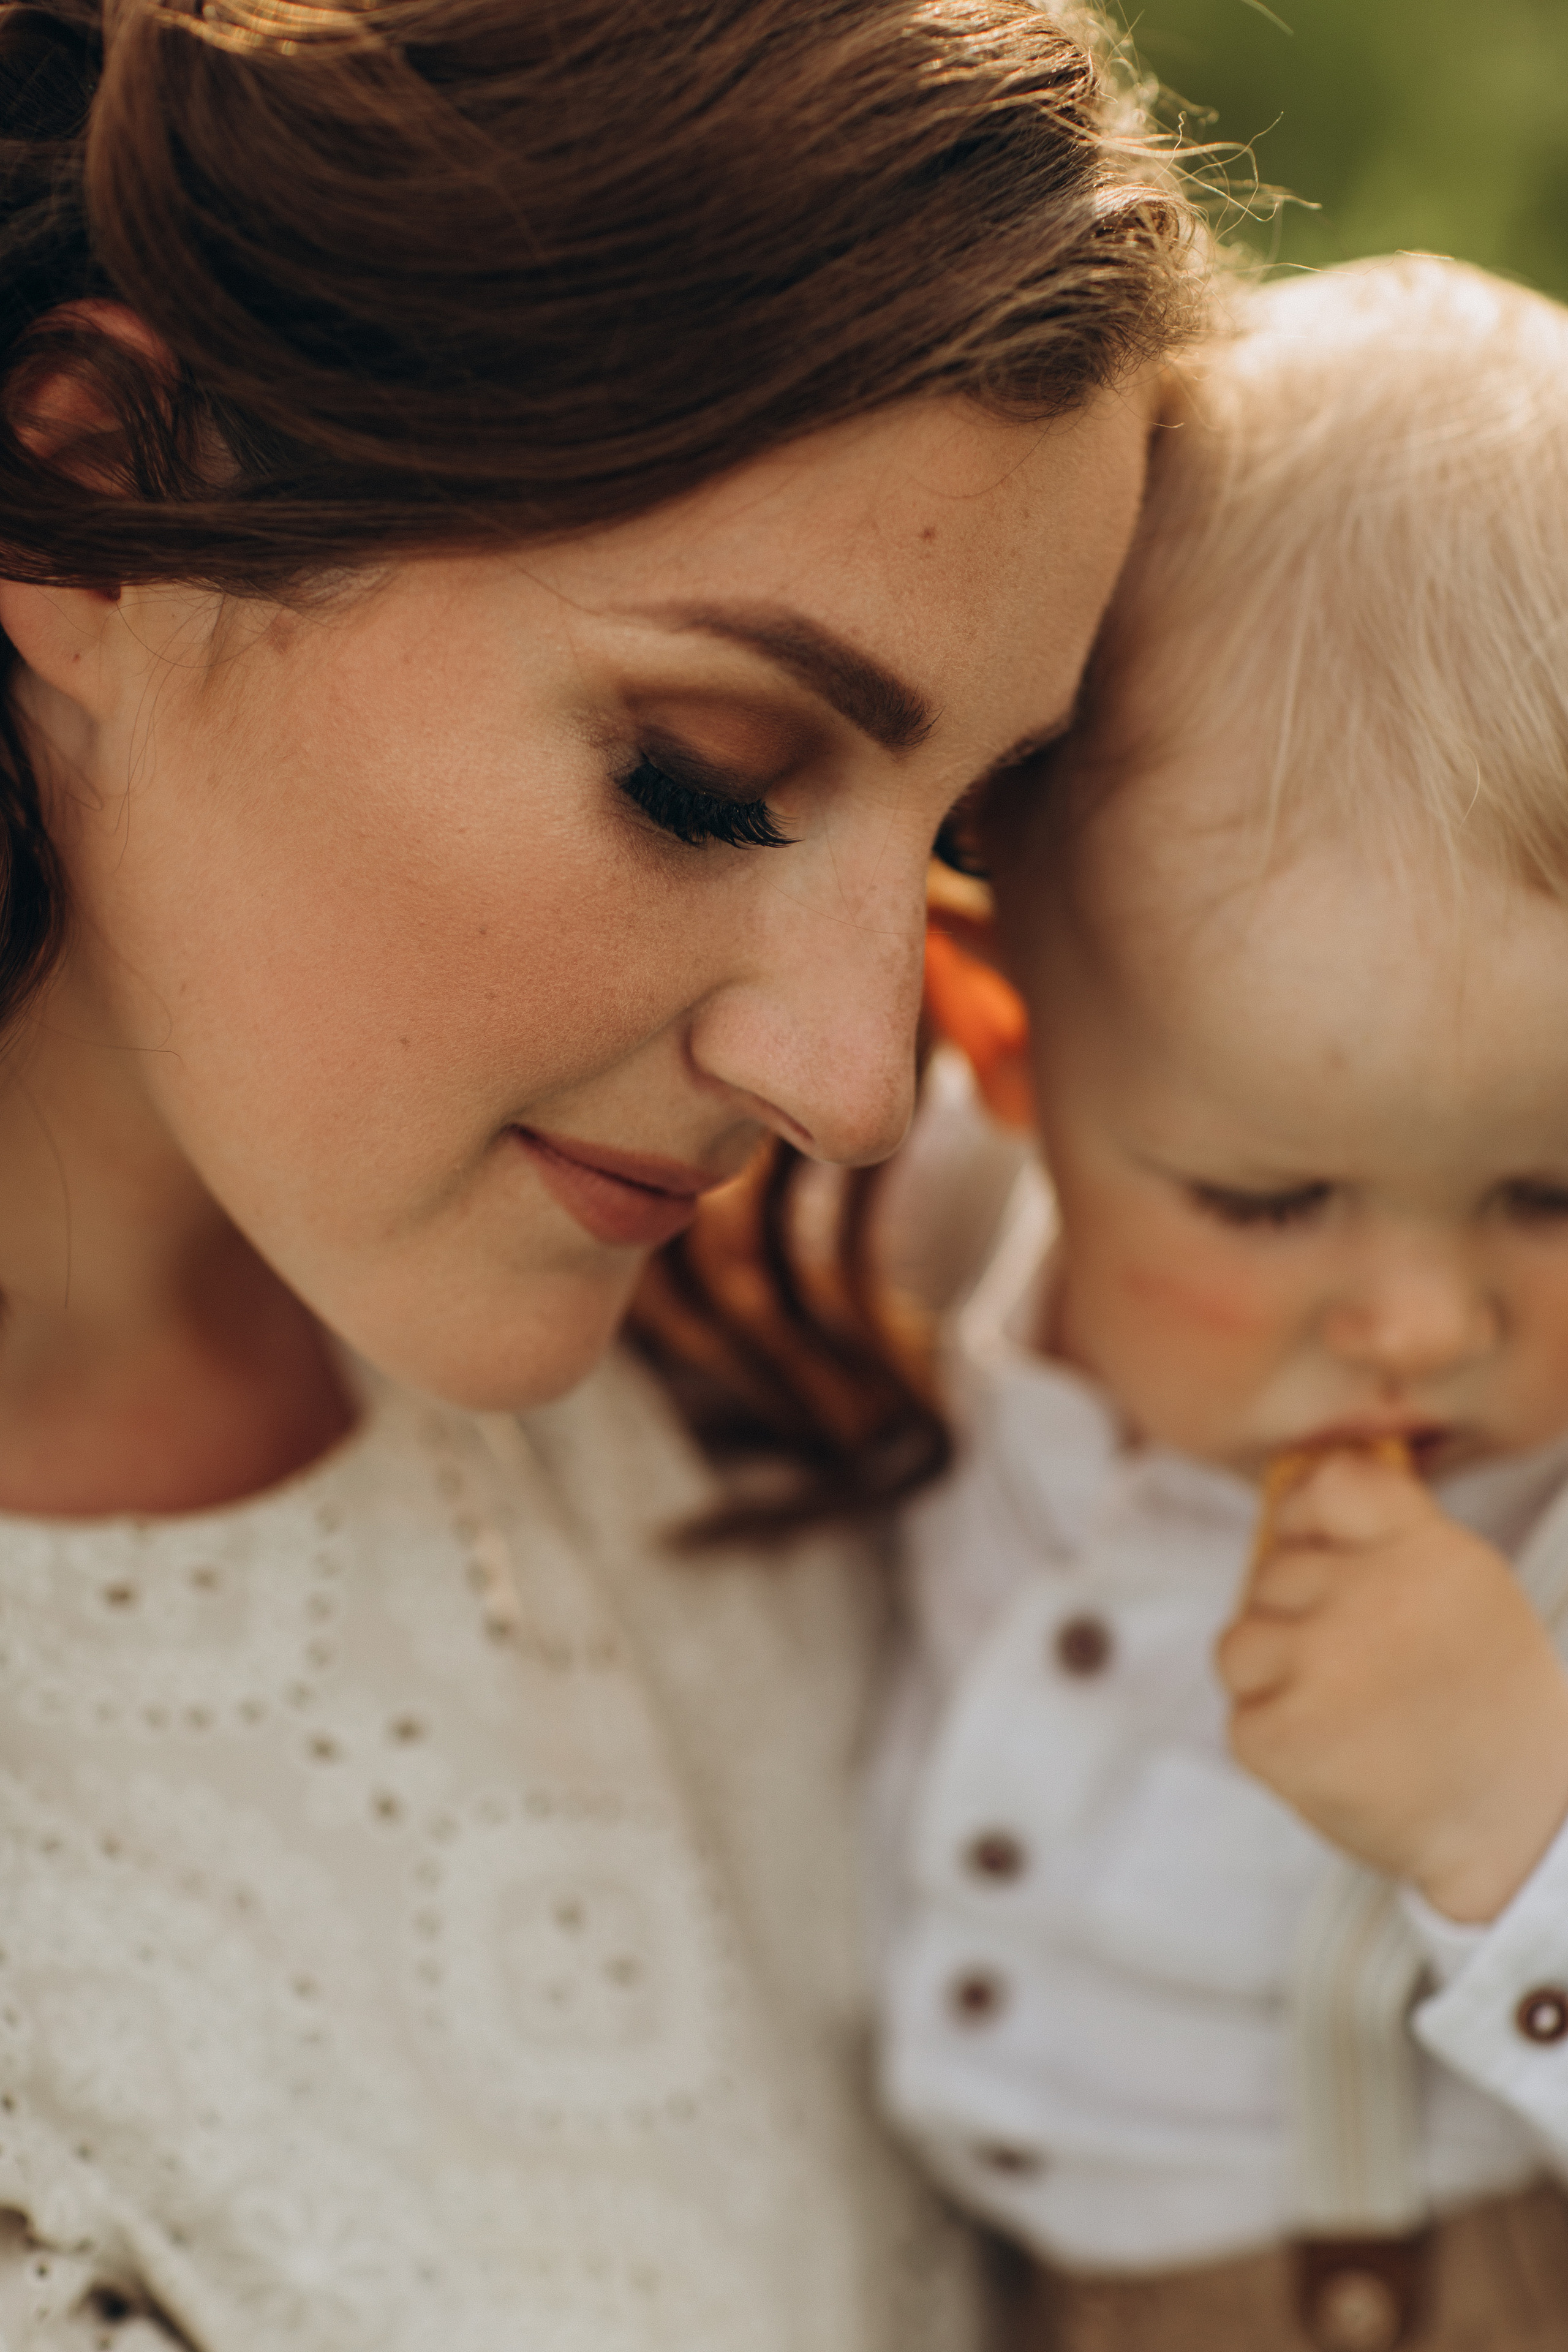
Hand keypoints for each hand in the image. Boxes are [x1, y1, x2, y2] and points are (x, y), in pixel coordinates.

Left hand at [1217, 1449, 1567, 1921]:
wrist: (1515, 1824)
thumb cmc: (1481, 1699)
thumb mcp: (1463, 1589)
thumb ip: (1386, 1536)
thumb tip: (1292, 1495)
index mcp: (1427, 1552)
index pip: (1330, 1482)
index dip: (1309, 1516)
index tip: (1321, 1553)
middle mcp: (1374, 1597)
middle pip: (1275, 1572)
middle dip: (1301, 1618)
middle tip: (1367, 1673)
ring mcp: (1324, 1666)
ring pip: (1241, 1641)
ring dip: (1277, 1678)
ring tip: (1348, 1714)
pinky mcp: (1283, 1735)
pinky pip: (1242, 1714)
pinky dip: (1278, 1740)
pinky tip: (1339, 1756)